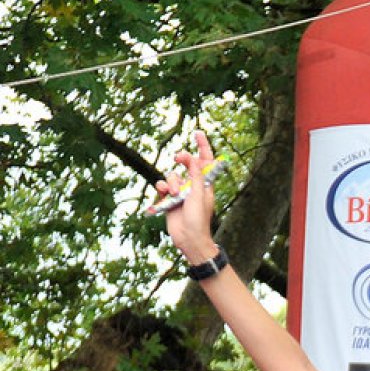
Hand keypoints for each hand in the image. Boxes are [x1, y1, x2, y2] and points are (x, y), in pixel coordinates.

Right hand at [158, 130, 218, 261]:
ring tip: (176, 194)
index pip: (205, 160)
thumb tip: (191, 157)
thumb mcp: (199, 194)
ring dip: (172, 183)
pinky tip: (165, 195)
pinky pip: (162, 185)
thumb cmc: (198, 218)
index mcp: (206, 183)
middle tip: (179, 157)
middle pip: (186, 164)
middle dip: (182, 160)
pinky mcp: (169, 198)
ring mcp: (181, 191)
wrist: (188, 238)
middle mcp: (194, 185)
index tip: (198, 132)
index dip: (203, 146)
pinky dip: (162, 188)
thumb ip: (195, 175)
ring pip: (172, 175)